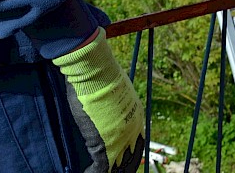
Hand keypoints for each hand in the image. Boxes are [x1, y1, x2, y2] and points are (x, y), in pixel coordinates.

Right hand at [53, 30, 145, 172]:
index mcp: (137, 117)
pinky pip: (101, 169)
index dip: (131, 156)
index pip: (138, 145)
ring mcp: (121, 139)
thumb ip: (115, 106)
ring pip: (118, 168)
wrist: (96, 73)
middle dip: (123, 168)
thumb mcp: (115, 92)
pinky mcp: (105, 146)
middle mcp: (133, 130)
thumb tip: (107, 108)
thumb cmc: (101, 78)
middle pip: (131, 159)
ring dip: (109, 172)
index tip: (124, 163)